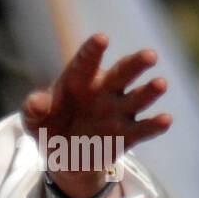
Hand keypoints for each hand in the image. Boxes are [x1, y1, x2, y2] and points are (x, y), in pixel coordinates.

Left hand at [22, 34, 170, 197]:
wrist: (63, 158)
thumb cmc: (48, 127)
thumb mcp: (33, 120)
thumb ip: (33, 109)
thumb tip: (37, 103)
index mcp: (80, 80)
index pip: (86, 62)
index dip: (92, 51)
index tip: (101, 39)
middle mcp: (104, 91)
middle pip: (122, 73)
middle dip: (136, 64)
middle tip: (150, 56)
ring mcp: (118, 112)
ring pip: (138, 98)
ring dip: (149, 91)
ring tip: (160, 84)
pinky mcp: (127, 135)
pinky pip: (143, 129)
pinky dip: (154, 125)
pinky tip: (165, 119)